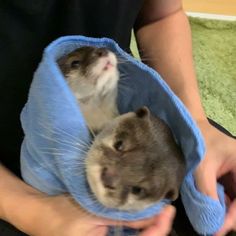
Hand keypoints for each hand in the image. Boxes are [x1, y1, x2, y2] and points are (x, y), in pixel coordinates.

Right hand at [19, 194, 174, 235]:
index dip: (159, 229)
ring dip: (147, 223)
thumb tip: (153, 213)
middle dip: (156, 226)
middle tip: (164, 205)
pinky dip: (135, 222)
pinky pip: (125, 233)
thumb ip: (123, 216)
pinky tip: (139, 210)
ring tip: (155, 205)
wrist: (38, 212)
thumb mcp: (92, 213)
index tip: (168, 209)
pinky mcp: (105, 235)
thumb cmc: (61, 214)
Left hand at [194, 119, 235, 235]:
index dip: (232, 217)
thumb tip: (211, 220)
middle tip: (214, 228)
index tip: (217, 230)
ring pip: (234, 198)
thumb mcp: (202, 168)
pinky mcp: (226, 173)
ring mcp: (235, 172)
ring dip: (224, 210)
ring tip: (211, 221)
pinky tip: (210, 207)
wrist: (190, 126)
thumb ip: (207, 193)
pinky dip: (219, 201)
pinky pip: (226, 192)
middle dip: (229, 215)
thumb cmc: (197, 143)